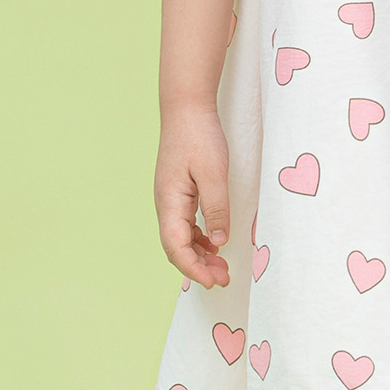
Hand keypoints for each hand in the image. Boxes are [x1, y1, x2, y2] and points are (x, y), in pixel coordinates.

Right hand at [156, 105, 232, 287]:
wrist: (187, 108)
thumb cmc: (199, 136)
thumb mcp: (214, 173)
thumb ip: (216, 209)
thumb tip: (219, 243)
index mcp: (169, 202)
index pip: (175, 247)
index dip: (193, 268)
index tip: (213, 281)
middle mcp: (165, 204)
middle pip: (177, 247)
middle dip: (198, 267)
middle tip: (224, 278)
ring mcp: (171, 199)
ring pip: (181, 238)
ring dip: (200, 255)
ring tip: (222, 267)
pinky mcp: (179, 193)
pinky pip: (186, 224)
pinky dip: (200, 239)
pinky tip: (215, 244)